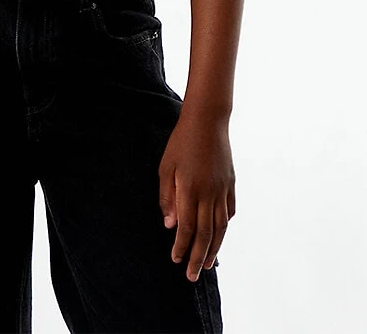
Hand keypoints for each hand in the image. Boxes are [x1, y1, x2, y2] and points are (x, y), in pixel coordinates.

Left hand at [158, 112, 234, 281]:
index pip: (187, 227)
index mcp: (190, 189)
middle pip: (205, 234)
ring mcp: (223, 189)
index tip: (175, 259)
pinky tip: (218, 236)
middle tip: (191, 276)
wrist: (208, 121)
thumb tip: (170, 225)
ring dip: (214, 249)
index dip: (181, 246)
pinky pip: (228, 212)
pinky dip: (224, 227)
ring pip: (220, 227)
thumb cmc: (181, 142)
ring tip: (207, 265)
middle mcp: (209, 193)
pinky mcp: (231, 184)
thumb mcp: (166, 166)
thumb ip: (167, 197)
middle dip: (197, 257)